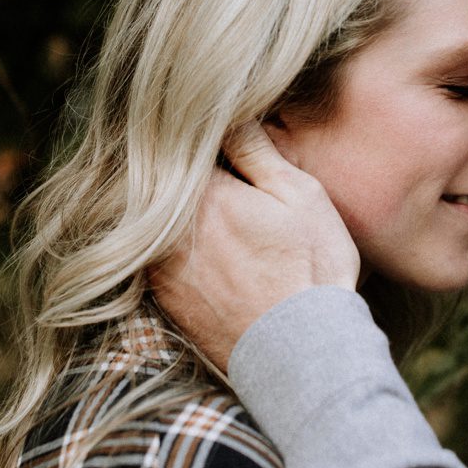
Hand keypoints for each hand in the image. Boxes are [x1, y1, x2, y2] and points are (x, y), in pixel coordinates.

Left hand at [153, 121, 359, 369]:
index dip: (207, 141)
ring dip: (181, 214)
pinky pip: (159, 256)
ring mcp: (159, 265)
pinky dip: (178, 249)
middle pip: (166, 183)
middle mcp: (166, 227)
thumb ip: (257, 151)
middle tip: (231, 188)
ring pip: (159, 221)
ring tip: (227, 226)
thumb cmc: (309, 269)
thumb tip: (232, 114)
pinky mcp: (162, 297)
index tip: (225, 146)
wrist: (299, 353)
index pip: (185, 146)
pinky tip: (216, 257)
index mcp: (200, 192)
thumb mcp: (299, 196)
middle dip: (192, 177)